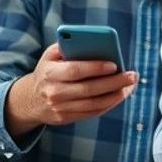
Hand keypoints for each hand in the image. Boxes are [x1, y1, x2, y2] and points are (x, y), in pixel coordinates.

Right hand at [6, 43, 137, 135]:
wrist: (30, 100)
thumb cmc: (48, 70)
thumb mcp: (51, 55)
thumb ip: (69, 46)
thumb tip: (95, 42)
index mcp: (50, 73)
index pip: (75, 71)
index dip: (96, 68)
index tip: (114, 64)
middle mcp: (54, 92)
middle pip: (89, 89)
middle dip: (113, 82)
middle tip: (132, 76)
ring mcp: (60, 108)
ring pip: (93, 104)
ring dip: (115, 96)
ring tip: (129, 86)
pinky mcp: (66, 118)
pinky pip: (91, 113)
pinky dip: (108, 105)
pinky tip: (119, 96)